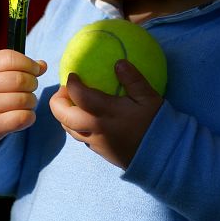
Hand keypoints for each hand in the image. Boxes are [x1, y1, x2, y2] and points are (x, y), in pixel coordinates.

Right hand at [0, 49, 46, 148]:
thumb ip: (16, 66)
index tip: (35, 69)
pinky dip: (29, 116)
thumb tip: (42, 65)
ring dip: (32, 100)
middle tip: (30, 88)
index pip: (10, 58)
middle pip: (20, 79)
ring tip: (25, 102)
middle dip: (32, 83)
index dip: (29, 63)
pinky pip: (23, 117)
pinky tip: (24, 114)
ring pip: (24, 99)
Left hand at [49, 59, 163, 168]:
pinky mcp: (99, 151)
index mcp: (105, 112)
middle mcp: (94, 128)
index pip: (77, 95)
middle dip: (57, 101)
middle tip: (66, 90)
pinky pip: (79, 137)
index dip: (71, 83)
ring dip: (65, 114)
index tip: (74, 75)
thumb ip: (132, 79)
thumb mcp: (148, 98)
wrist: (162, 157)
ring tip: (75, 103)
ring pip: (68, 128)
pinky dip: (76, 125)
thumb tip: (118, 63)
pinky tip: (89, 118)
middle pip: (62, 115)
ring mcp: (95, 142)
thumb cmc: (156, 124)